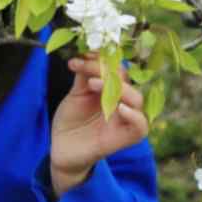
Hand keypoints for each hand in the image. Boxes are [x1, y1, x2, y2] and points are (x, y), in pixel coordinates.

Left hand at [48, 55, 147, 194]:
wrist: (60, 148)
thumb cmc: (71, 121)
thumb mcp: (76, 94)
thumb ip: (84, 75)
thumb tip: (88, 53)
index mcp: (112, 90)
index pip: (118, 69)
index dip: (105, 58)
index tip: (84, 53)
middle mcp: (121, 103)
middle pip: (127, 81)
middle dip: (108, 70)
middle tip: (86, 66)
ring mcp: (124, 120)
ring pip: (137, 100)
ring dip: (119, 89)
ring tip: (94, 83)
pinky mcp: (124, 138)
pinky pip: (140, 127)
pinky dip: (133, 116)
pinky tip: (119, 108)